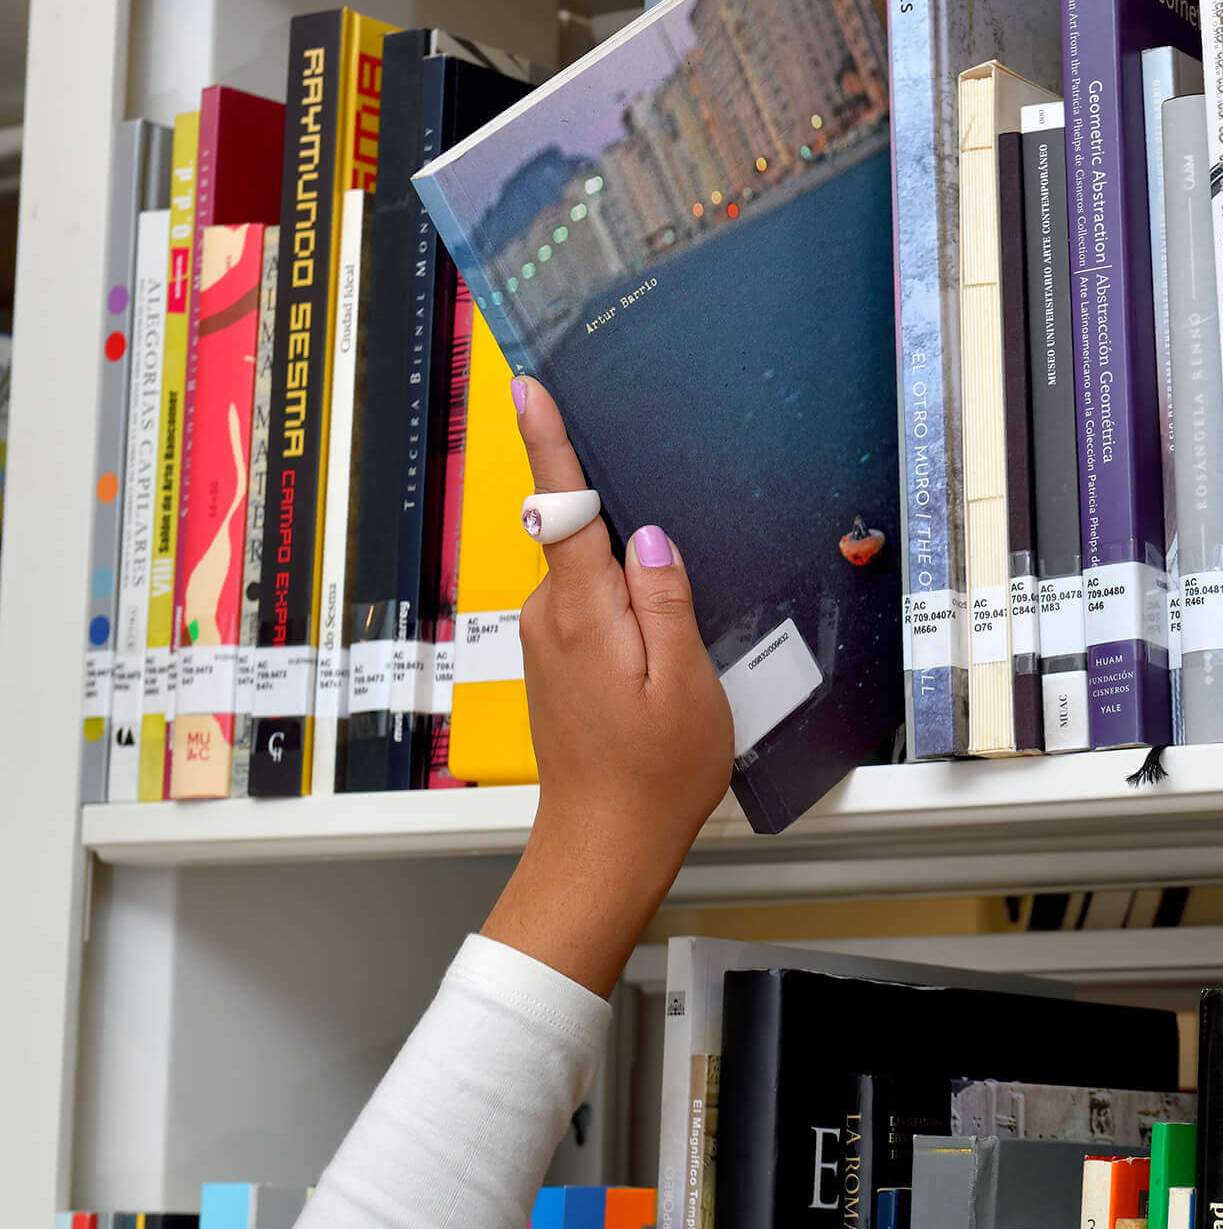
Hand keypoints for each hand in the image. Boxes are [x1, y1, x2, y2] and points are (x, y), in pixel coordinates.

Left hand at [480, 376, 733, 996]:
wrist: (605, 844)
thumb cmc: (655, 774)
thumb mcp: (686, 681)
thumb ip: (668, 599)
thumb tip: (653, 535)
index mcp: (583, 611)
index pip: (563, 506)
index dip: (550, 441)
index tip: (531, 385)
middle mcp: (550, 616)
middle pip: (585, 535)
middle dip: (630, 527)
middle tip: (680, 572)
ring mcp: (547, 639)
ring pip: (594, 574)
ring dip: (637, 583)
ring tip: (682, 642)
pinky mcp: (556, 660)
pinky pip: (593, 607)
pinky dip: (628, 611)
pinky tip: (663, 654)